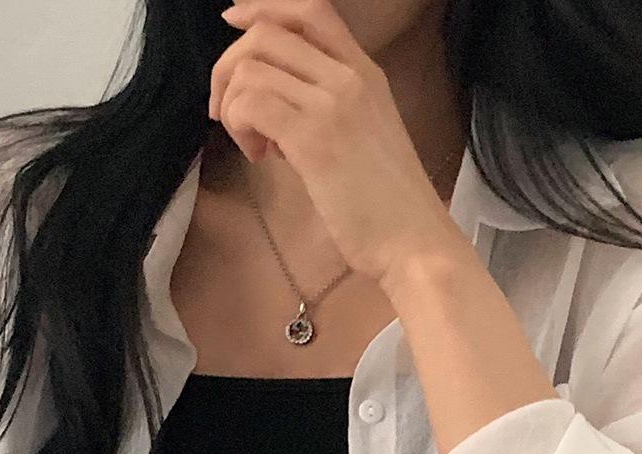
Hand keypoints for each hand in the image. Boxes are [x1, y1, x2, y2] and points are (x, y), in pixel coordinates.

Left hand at [209, 0, 470, 289]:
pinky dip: (240, 126)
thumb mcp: (364, 139)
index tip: (233, 22)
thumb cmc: (389, 208)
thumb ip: (326, 112)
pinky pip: (250, 104)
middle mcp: (349, 76)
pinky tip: (260, 157)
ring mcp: (331, 104)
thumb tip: (275, 113)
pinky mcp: (312, 139)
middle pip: (266, 33)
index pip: (309, 9)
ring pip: (250, 69)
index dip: (263, 7)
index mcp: (365, 72)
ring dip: (233, 105)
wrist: (414, 243)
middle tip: (226, 114)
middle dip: (228, 68)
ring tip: (253, 146)